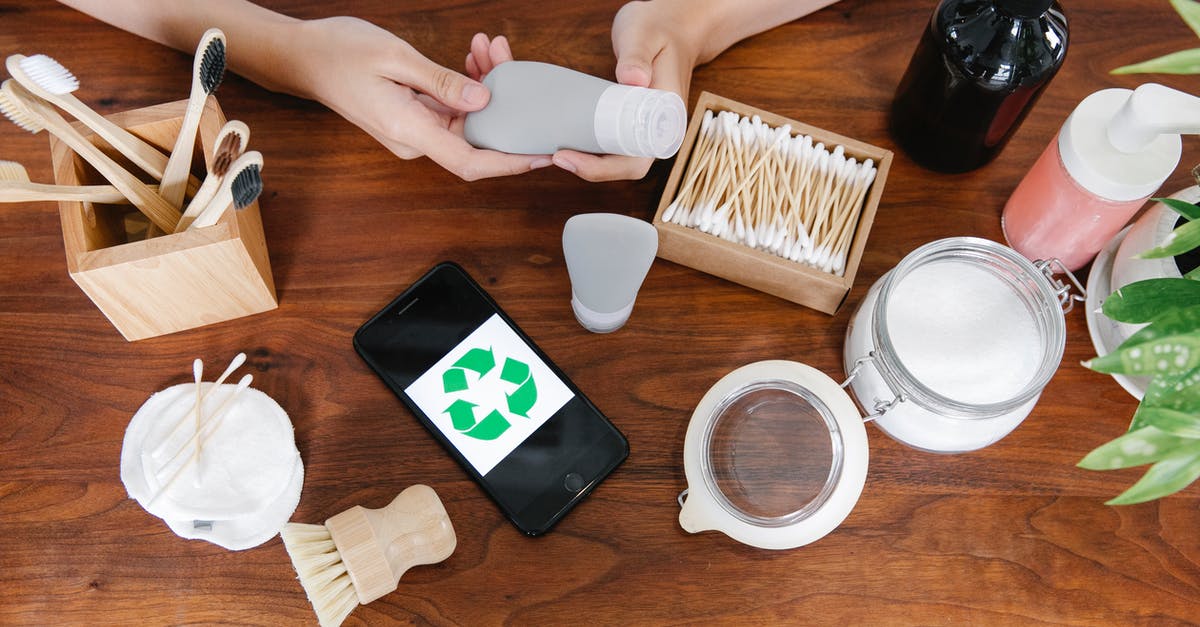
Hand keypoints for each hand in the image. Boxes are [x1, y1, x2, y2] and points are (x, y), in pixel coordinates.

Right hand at [293, 17, 549, 180]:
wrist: (303, 57)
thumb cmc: (340, 53)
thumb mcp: (395, 57)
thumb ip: (441, 83)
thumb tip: (484, 101)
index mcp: (408, 131)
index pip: (470, 162)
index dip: (510, 163)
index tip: (542, 155)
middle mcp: (413, 140)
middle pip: (474, 137)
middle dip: (502, 105)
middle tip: (507, 58)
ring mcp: (413, 132)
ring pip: (466, 120)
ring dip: (484, 88)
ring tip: (487, 48)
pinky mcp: (413, 119)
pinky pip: (451, 110)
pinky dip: (466, 87)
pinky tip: (472, 59)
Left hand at [552, 1, 700, 181]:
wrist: (672, 26)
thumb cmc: (659, 29)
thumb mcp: (644, 35)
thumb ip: (637, 54)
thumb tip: (632, 79)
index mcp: (668, 116)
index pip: (638, 159)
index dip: (605, 168)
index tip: (571, 157)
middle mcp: (660, 129)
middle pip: (626, 167)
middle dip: (591, 169)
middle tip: (557, 157)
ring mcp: (648, 127)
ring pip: (619, 159)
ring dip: (589, 163)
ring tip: (556, 154)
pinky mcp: (635, 121)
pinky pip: (614, 144)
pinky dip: (591, 149)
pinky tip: (568, 143)